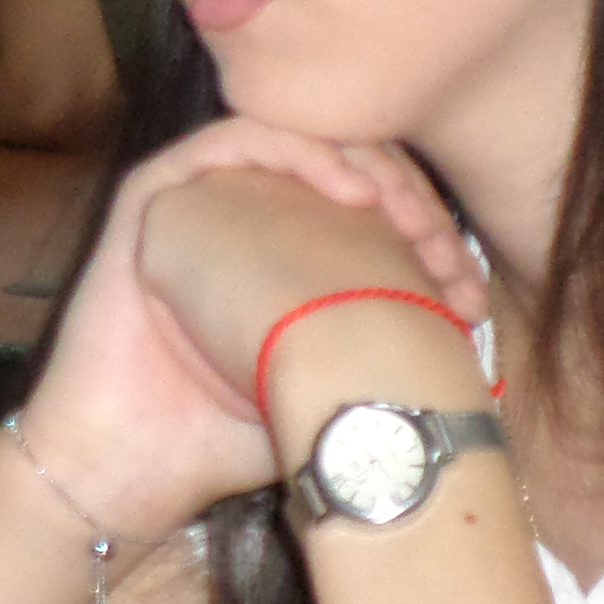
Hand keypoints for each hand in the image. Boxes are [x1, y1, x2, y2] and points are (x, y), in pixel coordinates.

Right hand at [19, 120, 483, 535]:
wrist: (136, 464)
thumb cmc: (226, 437)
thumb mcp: (326, 383)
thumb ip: (380, 342)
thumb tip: (468, 322)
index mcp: (287, 259)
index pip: (374, 212)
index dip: (429, 235)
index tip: (466, 293)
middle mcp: (245, 222)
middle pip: (346, 171)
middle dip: (409, 202)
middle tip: (442, 251)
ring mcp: (200, 206)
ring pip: (298, 145)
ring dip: (361, 165)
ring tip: (401, 213)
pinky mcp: (154, 196)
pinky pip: (230, 139)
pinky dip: (295, 149)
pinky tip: (346, 189)